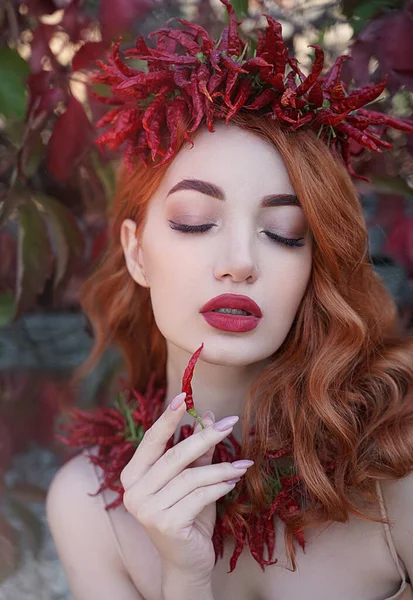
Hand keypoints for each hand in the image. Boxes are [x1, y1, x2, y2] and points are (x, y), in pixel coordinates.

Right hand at [120, 392, 253, 582]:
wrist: (186, 561)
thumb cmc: (188, 514)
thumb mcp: (192, 478)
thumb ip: (197, 450)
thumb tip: (206, 414)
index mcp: (133, 475)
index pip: (151, 440)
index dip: (168, 418)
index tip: (184, 396)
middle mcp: (133, 491)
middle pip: (174, 455)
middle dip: (206, 437)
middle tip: (230, 423)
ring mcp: (146, 509)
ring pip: (191, 476)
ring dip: (222, 467)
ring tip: (243, 465)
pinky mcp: (165, 524)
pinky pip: (199, 496)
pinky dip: (220, 486)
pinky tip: (234, 481)